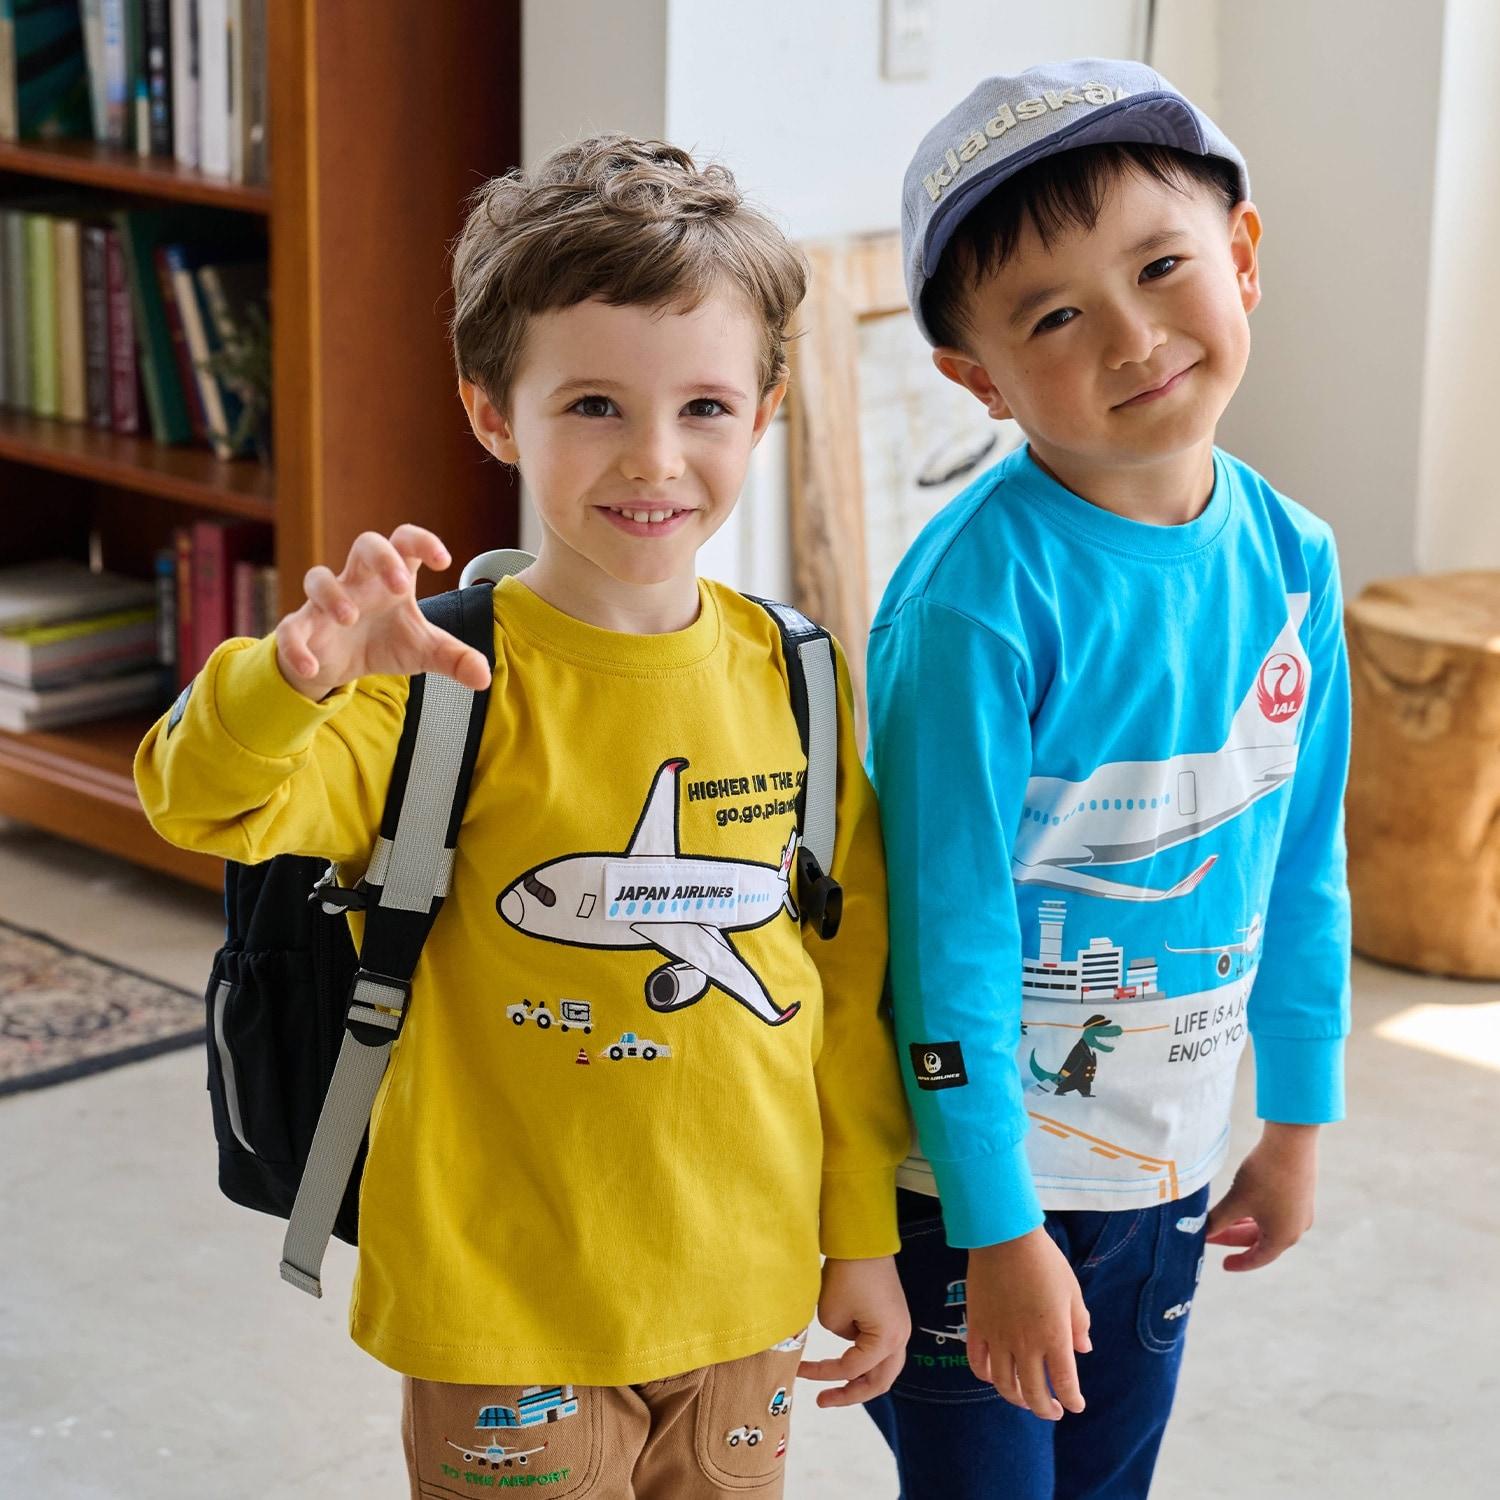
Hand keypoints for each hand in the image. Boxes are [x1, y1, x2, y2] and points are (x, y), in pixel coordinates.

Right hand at [274, 525, 490, 700]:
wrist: (340, 666)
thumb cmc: (385, 642)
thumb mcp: (424, 651)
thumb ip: (455, 658)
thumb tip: (484, 676)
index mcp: (392, 578)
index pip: (405, 542)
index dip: (423, 542)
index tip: (444, 561)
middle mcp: (359, 581)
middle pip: (365, 543)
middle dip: (382, 557)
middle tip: (402, 586)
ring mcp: (326, 603)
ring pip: (318, 578)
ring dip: (334, 595)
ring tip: (351, 619)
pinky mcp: (301, 628)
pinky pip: (291, 629)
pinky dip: (297, 648)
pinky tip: (312, 668)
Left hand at [796, 1256, 909, 1407]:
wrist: (864, 1241)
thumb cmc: (847, 1275)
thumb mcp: (831, 1314)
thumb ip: (837, 1338)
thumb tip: (846, 1338)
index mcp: (886, 1340)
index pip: (851, 1369)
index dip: (823, 1373)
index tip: (800, 1369)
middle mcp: (900, 1338)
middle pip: (879, 1382)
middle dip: (850, 1395)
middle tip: (823, 1400)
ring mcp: (901, 1328)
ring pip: (883, 1369)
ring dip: (860, 1380)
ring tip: (834, 1388)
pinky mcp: (894, 1318)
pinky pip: (882, 1351)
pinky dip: (865, 1362)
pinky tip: (846, 1362)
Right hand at [966, 1227, 1089, 1420]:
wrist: (1004, 1237)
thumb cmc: (1044, 1261)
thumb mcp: (1072, 1291)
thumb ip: (1079, 1323)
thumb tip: (1083, 1348)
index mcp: (1054, 1336)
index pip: (1065, 1384)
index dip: (1072, 1401)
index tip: (1075, 1405)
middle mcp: (1025, 1344)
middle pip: (1033, 1393)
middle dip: (1044, 1409)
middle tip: (1051, 1410)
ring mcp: (998, 1337)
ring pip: (1004, 1384)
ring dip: (1016, 1398)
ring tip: (1024, 1399)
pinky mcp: (977, 1326)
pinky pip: (978, 1362)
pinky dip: (986, 1376)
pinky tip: (994, 1376)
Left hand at [1206, 1121, 1318, 1271]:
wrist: (1290, 1143)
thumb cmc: (1263, 1176)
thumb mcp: (1236, 1200)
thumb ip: (1218, 1220)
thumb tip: (1202, 1232)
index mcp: (1283, 1237)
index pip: (1258, 1258)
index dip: (1239, 1263)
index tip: (1224, 1264)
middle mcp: (1296, 1228)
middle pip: (1261, 1240)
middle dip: (1233, 1237)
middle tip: (1210, 1234)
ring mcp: (1300, 1211)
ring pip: (1267, 1225)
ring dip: (1243, 1224)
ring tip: (1220, 1218)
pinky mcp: (1300, 1195)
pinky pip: (1275, 1212)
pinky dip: (1256, 1213)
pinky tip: (1241, 1204)